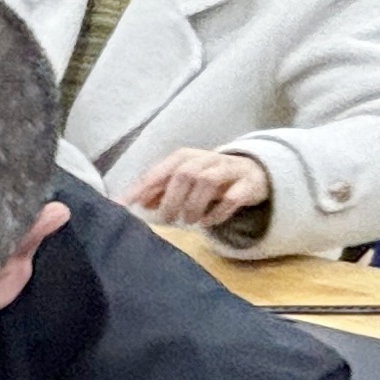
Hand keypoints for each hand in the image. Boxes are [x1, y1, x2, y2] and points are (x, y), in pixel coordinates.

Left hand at [127, 148, 271, 229]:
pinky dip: (217, 212)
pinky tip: (208, 222)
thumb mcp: (182, 182)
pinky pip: (232, 197)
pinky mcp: (249, 184)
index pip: (164, 168)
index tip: (127, 204)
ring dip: (194, 205)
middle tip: (168, 218)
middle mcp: (208, 158)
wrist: (252, 173)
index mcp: (187, 157)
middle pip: (185, 173)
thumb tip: (134, 202)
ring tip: (189, 220)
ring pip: (208, 181)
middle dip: (172, 198)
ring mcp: (231, 169)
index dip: (145, 186)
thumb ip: (159, 190)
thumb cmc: (209, 178)